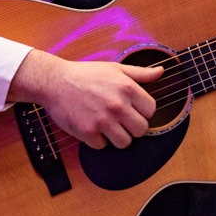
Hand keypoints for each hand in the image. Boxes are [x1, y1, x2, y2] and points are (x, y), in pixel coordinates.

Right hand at [10, 50, 163, 149]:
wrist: (55, 81)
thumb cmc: (86, 74)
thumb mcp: (115, 68)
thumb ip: (140, 73)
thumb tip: (161, 71)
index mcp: (127, 88)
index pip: (151, 110)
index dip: (143, 111)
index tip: (132, 109)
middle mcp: (117, 105)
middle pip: (141, 130)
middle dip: (133, 126)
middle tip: (121, 119)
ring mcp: (102, 120)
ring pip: (125, 142)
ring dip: (117, 136)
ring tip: (108, 125)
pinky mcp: (87, 132)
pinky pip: (102, 146)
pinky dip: (98, 140)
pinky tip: (92, 126)